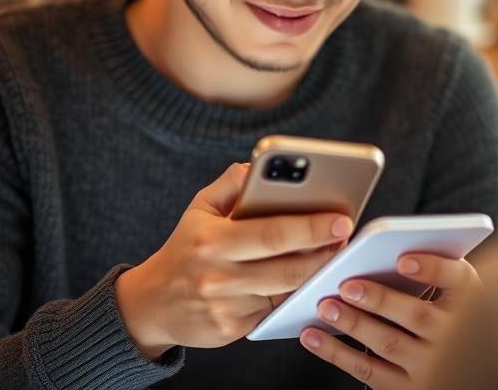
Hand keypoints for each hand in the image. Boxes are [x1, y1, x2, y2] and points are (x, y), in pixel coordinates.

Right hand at [115, 162, 352, 359]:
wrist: (152, 303)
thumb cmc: (186, 247)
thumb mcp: (199, 208)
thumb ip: (231, 184)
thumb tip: (258, 166)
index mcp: (212, 241)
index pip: (273, 233)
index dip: (312, 227)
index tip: (340, 218)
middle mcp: (218, 276)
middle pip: (288, 267)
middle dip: (325, 251)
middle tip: (345, 235)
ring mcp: (226, 307)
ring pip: (286, 289)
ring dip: (315, 271)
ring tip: (333, 251)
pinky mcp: (232, 330)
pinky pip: (274, 308)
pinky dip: (293, 291)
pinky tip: (306, 275)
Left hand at [299, 253, 481, 388]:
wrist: (462, 369)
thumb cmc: (452, 322)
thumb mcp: (459, 298)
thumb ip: (435, 275)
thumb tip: (385, 251)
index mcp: (473, 303)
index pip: (461, 280)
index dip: (433, 269)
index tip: (402, 259)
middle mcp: (456, 338)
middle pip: (418, 316)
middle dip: (380, 300)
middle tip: (346, 284)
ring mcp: (432, 366)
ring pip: (388, 343)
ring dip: (353, 324)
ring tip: (325, 306)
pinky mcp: (408, 388)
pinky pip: (368, 370)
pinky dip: (336, 353)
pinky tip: (313, 336)